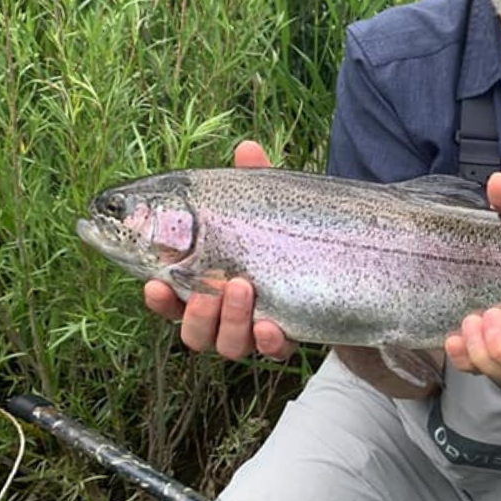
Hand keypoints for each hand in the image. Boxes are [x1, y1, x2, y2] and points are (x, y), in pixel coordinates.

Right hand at [142, 140, 296, 360]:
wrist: (345, 266)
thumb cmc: (287, 232)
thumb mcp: (270, 206)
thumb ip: (254, 183)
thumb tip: (247, 148)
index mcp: (208, 283)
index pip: (172, 299)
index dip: (160, 299)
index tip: (155, 285)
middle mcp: (226, 313)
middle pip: (195, 331)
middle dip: (198, 311)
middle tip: (215, 282)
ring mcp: (256, 328)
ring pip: (228, 345)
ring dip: (230, 320)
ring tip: (244, 287)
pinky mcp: (289, 336)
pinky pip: (273, 352)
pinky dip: (268, 342)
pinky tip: (271, 326)